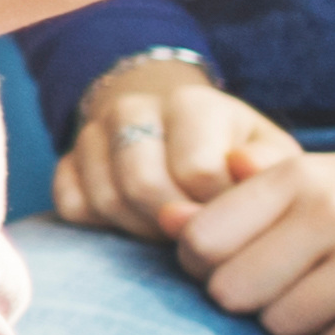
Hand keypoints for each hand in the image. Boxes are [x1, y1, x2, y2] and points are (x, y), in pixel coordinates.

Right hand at [58, 57, 302, 237]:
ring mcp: (92, 133)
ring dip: (140, 229)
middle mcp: (133, 108)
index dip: (217, 207)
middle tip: (197, 232)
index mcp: (191, 103)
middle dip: (174, 223)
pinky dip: (102, 225)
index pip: (197, 172)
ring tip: (169, 227)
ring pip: (106, 200)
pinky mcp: (65, 160)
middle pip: (143, 186)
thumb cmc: (231, 150)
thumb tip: (244, 167)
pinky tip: (133, 219)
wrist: (174, 126)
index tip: (232, 213)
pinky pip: (72, 206)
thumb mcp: (266, 151)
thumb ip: (268, 164)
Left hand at [175, 149, 334, 334]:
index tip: (237, 266)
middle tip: (286, 290)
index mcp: (297, 177)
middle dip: (252, 302)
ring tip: (333, 299)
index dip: (206, 266)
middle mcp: (332, 211)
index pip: (200, 241)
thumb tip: (171, 221)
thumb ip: (246, 199)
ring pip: (282, 325)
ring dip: (301, 324)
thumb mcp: (321, 177)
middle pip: (232, 292)